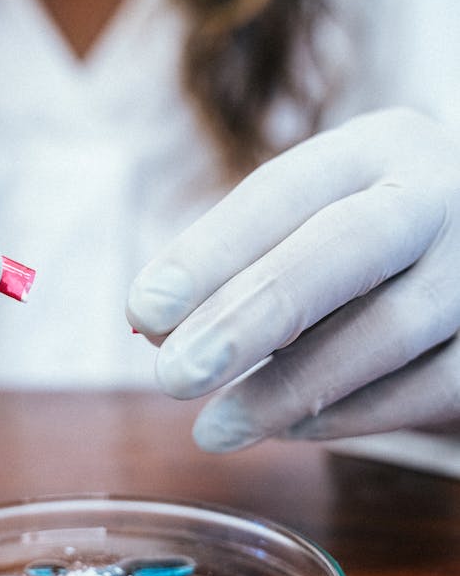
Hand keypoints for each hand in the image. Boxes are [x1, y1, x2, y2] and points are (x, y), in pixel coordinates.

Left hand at [127, 109, 459, 449]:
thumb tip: (160, 328)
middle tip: (173, 377)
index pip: (285, 192)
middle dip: (251, 315)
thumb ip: (241, 261)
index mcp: (379, 147)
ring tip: (215, 428)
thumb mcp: (315, 219)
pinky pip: (432, 387)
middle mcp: (442, 193)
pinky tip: (291, 429)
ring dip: (292, 387)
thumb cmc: (371, 238)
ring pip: (391, 329)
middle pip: (347, 247)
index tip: (145, 309)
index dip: (212, 252)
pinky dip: (354, 415)